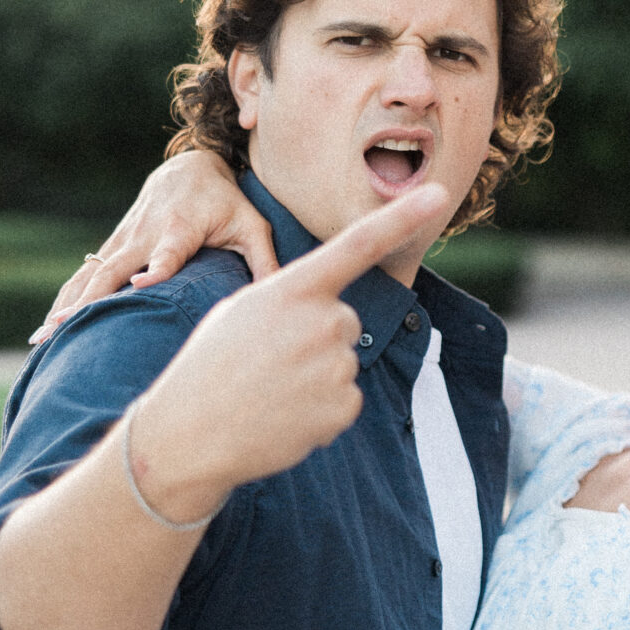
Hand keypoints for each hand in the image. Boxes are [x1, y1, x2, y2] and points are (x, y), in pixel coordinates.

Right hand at [32, 151, 277, 341]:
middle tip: (64, 329)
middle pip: (113, 269)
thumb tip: (286, 298)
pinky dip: (65, 301)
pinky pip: (85, 276)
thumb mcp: (252, 227)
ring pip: (90, 275)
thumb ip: (266, 261)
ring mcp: (125, 240)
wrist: (190, 168)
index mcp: (180, 230)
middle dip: (89, 299)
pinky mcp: (115, 246)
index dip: (155, 269)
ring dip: (66, 305)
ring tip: (42, 338)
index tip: (139, 286)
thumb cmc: (227, 203)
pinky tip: (45, 331)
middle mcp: (146, 235)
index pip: (166, 254)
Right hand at [126, 182, 447, 517]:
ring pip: (343, 361)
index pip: (358, 245)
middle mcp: (323, 321)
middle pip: (343, 320)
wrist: (191, 433)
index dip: (401, 218)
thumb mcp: (244, 311)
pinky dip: (321, 409)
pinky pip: (346, 399)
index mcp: (294, 289)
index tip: (438, 195)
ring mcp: (336, 365)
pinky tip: (285, 415)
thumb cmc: (212, 365)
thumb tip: (332, 317)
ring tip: (271, 390)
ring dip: (316, 376)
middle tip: (269, 360)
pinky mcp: (343, 406)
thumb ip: (294, 300)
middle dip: (317, 337)